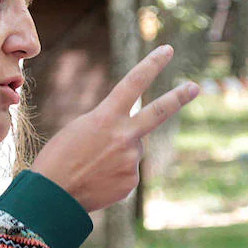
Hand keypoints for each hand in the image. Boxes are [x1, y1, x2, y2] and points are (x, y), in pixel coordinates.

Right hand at [30, 45, 198, 212]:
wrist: (53, 196)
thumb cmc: (59, 158)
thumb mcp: (81, 129)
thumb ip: (111, 126)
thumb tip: (133, 138)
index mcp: (105, 117)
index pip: (133, 83)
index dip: (152, 65)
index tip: (167, 50)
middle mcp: (123, 136)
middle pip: (158, 112)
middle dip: (178, 97)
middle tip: (195, 87)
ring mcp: (130, 160)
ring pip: (131, 150)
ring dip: (116, 155)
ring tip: (92, 166)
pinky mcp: (131, 181)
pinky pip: (127, 172)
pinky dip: (114, 174)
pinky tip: (97, 180)